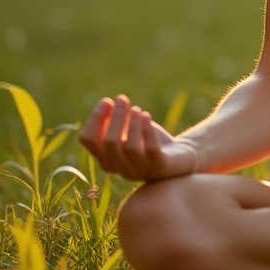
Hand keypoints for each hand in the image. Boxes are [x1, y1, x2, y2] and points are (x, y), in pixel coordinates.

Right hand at [79, 94, 197, 181]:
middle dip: (116, 117)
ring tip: (138, 109)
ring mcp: (140, 170)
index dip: (95, 118)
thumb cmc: (150, 141)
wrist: (181, 156)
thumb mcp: (130, 130)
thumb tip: (107, 104)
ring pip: (129, 147)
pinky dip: (147, 131)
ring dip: (132, 124)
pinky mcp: (160, 167)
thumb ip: (117, 122)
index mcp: (107, 160)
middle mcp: (120, 169)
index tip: (106, 101)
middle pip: (109, 142)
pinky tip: (147, 116)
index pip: (88, 140)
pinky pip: (151, 150)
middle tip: (123, 99)